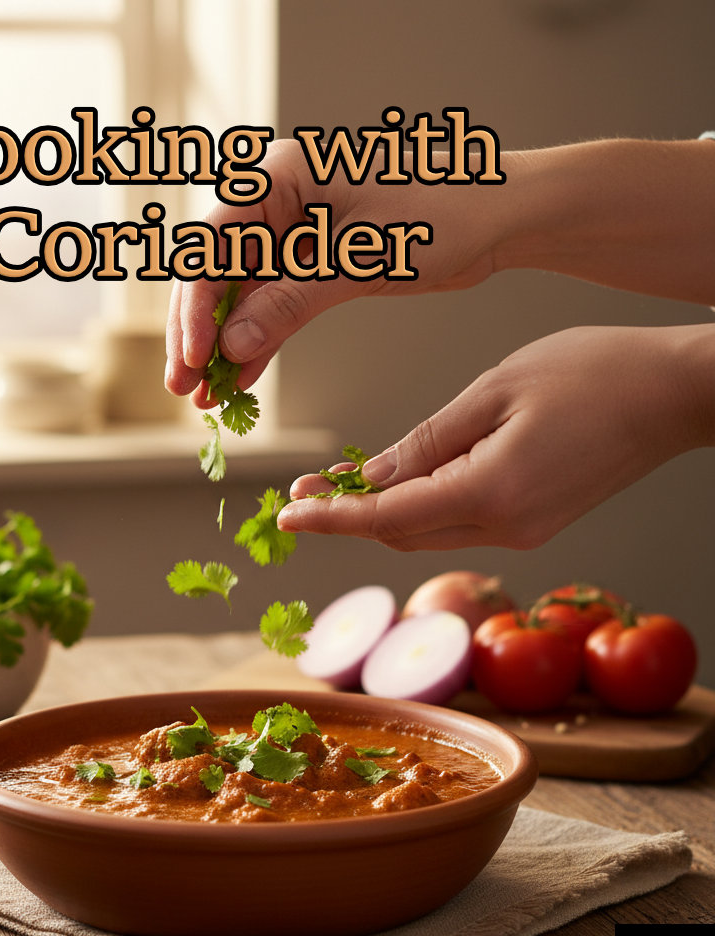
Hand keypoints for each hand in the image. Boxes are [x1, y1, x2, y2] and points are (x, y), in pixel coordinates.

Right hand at [164, 138, 510, 406]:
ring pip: (238, 299)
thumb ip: (290, 301)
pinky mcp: (312, 268)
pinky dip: (256, 346)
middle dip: (196, 333)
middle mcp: (276, 205)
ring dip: (221, 348)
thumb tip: (231, 344)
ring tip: (206, 398)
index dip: (195, 302)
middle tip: (184, 386)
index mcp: (280, 179)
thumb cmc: (442, 211)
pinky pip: (271, 311)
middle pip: (214, 274)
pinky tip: (240, 382)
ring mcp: (291, 238)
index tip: (195, 353)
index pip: (212, 242)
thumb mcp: (360, 259)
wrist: (498, 216)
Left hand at [278, 324, 714, 549]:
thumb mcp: (493, 391)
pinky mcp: (532, 523)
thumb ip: (424, 443)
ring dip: (379, 512)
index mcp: (491, 493)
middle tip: (305, 485)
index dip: (332, 517)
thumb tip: (371, 480)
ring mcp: (522, 532)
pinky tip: (396, 480)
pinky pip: (457, 522)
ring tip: (338, 480)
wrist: (675, 393)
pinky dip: (418, 506)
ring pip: (426, 532)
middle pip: (400, 534)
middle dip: (346, 514)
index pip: (387, 518)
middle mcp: (505, 528)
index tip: (288, 512)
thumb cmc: (594, 373)